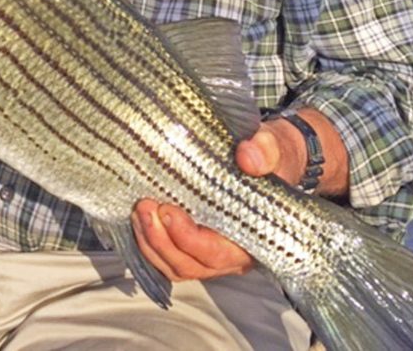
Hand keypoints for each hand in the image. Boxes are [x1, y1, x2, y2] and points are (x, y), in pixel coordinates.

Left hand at [131, 121, 299, 281]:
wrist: (269, 159)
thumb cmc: (271, 158)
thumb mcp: (274, 147)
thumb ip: (266, 151)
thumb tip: (248, 159)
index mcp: (253, 237)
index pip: (215, 252)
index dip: (188, 238)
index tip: (167, 210)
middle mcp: (231, 253)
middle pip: (188, 264)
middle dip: (160, 240)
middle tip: (144, 206)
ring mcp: (210, 251)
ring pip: (175, 265)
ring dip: (150, 242)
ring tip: (138, 210)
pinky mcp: (194, 243)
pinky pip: (168, 256)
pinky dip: (149, 242)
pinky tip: (139, 217)